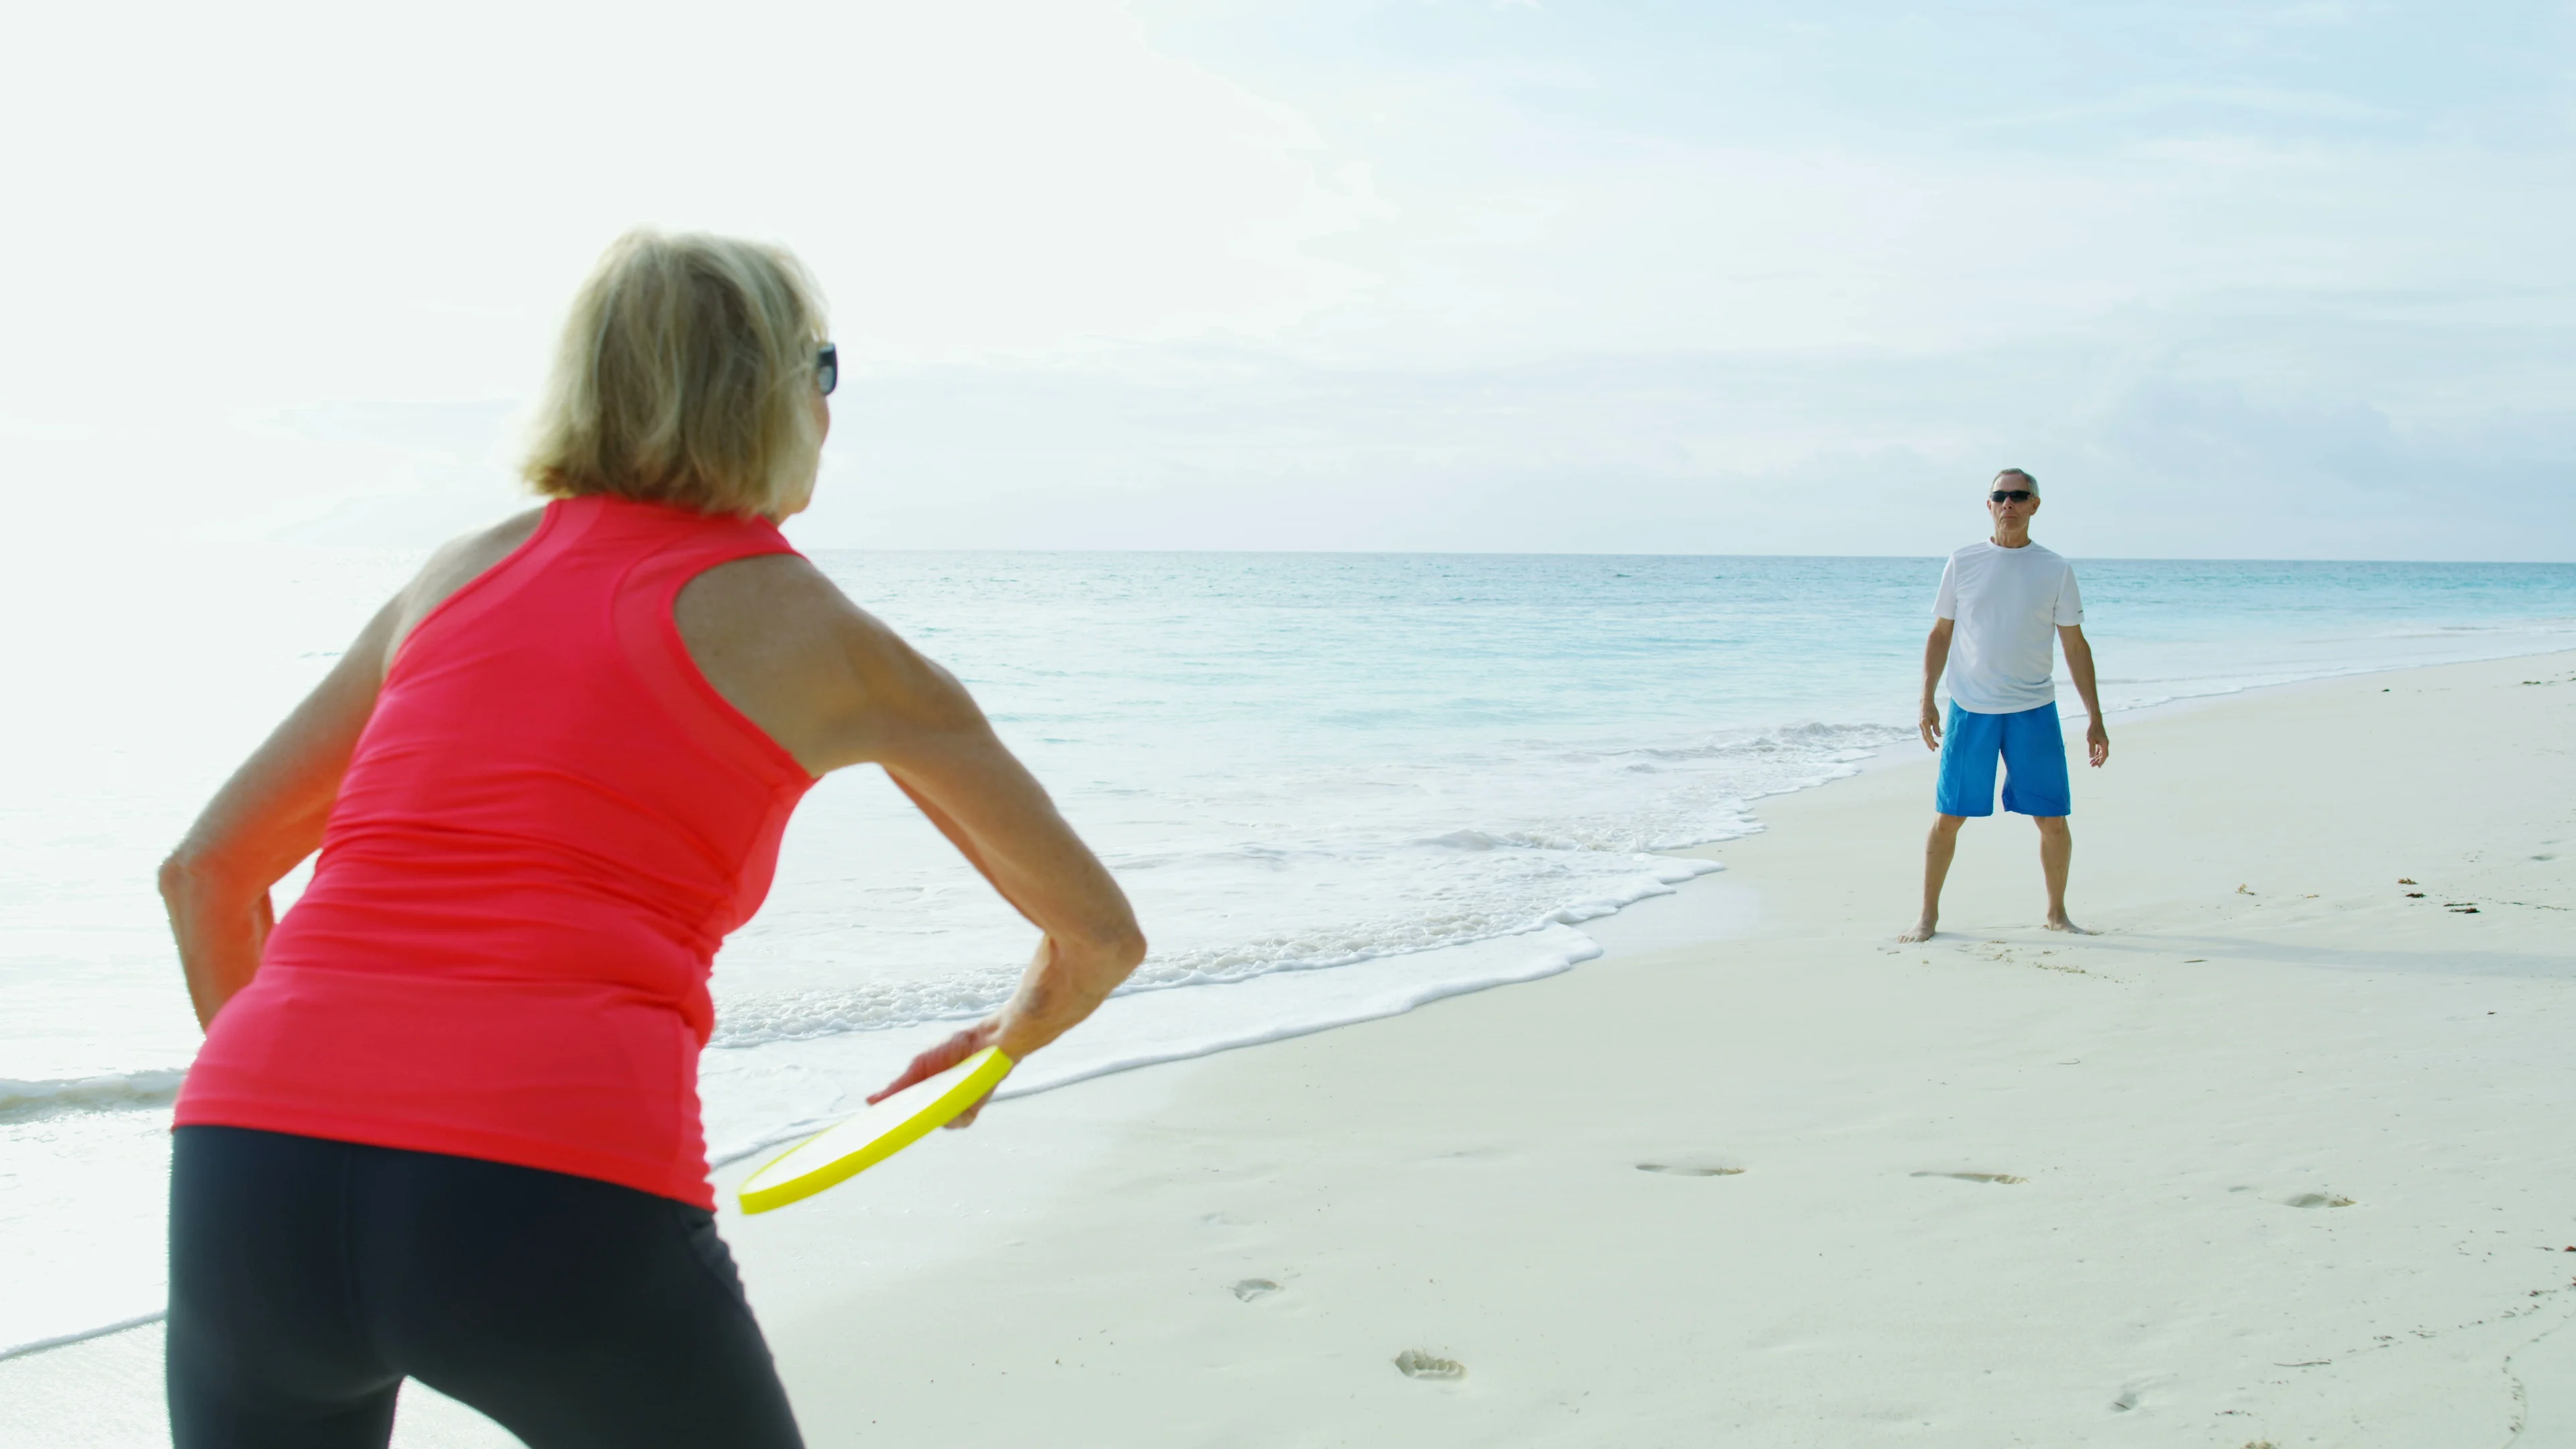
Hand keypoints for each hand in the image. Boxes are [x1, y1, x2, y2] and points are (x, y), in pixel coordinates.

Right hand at [868, 1018, 1003, 1128]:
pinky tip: (954, 1100)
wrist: (988, 1042)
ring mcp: (952, 1108)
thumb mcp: (920, 1065)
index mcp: (921, 1091)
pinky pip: (958, 1123)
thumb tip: (870, 1101)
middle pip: (916, 1123)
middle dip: (907, 1123)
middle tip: (897, 1120)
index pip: (901, 1111)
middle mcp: (935, 1102)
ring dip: (935, 1112)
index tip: (873, 1127)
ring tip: (937, 1095)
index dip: (889, 1120)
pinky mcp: (970, 1110)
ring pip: (937, 1122)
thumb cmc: (954, 1048)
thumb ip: (899, 1085)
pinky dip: (954, 1114)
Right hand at [1918, 700, 1942, 752]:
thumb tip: (1939, 736)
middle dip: (1929, 744)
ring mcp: (1921, 725)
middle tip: (1934, 750)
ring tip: (1933, 746)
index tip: (1936, 746)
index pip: (1928, 735)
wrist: (1925, 703)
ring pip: (1924, 736)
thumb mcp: (1936, 718)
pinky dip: (1927, 737)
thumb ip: (1936, 727)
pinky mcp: (1921, 724)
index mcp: (1925, 724)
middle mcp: (1921, 726)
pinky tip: (1931, 740)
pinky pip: (1924, 733)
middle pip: (1925, 737)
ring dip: (1928, 742)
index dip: (1932, 742)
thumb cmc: (1932, 709)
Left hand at [2085, 718, 2108, 767]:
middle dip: (2098, 761)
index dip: (2101, 761)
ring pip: (2101, 753)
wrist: (2095, 722)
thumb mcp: (2090, 739)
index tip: (2098, 766)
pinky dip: (2096, 753)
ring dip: (2097, 758)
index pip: (2104, 755)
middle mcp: (2105, 744)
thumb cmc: (2092, 730)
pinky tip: (2092, 757)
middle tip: (2092, 765)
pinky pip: (2099, 749)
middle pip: (2103, 755)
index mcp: (2105, 743)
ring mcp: (2103, 743)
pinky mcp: (2101, 741)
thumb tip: (2091, 757)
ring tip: (2091, 763)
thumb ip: (2091, 748)